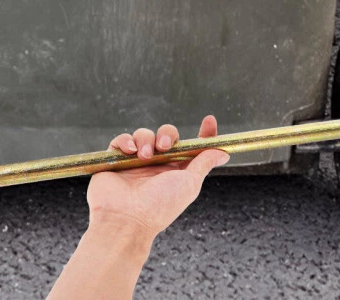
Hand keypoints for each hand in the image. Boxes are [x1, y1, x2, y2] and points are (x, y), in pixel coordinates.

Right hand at [87, 116, 228, 241]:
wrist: (126, 219)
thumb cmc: (159, 206)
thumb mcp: (189, 184)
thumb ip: (204, 164)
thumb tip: (224, 152)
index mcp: (175, 172)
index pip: (190, 148)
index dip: (202, 133)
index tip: (209, 120)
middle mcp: (156, 166)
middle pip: (166, 135)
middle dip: (167, 134)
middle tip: (164, 145)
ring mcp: (135, 162)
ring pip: (144, 134)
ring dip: (146, 140)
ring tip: (143, 156)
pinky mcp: (116, 160)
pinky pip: (122, 140)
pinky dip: (126, 141)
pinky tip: (130, 151)